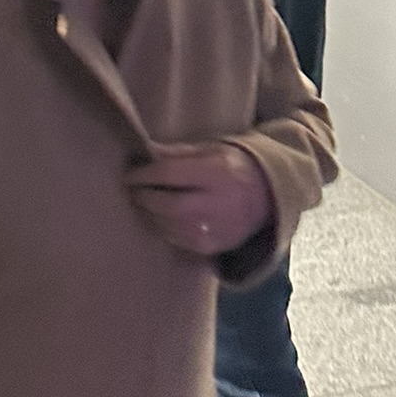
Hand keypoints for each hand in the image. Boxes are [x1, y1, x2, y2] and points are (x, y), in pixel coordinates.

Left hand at [126, 144, 274, 258]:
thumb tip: (145, 152)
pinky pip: (179, 240)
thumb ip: (177, 152)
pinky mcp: (214, 248)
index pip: (172, 175)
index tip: (128, 173)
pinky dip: (163, 228)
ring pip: (172, 226)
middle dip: (145, 198)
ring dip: (151, 214)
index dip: (145, 175)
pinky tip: (157, 217)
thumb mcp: (210, 149)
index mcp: (217, 174)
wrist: (267, 198)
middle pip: (170, 205)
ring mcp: (217, 231)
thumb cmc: (232, 166)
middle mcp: (218, 205)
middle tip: (131, 189)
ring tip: (140, 202)